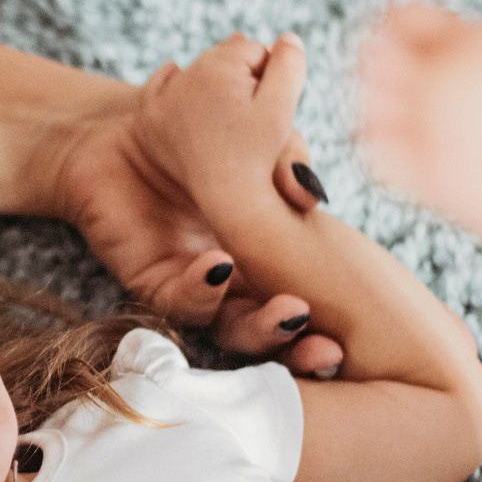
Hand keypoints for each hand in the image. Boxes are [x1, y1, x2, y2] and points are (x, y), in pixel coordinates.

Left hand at [52, 35, 342, 373]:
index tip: (356, 341)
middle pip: (278, 335)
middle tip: (328, 350)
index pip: (315, 306)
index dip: (334, 328)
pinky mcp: (154, 283)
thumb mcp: (259, 139)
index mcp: (280, 257)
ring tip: (289, 310)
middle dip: (304, 350)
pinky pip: (179, 300)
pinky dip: (201, 289)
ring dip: (261, 327)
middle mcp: (244, 285)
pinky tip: (218, 267)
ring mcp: (201, 290)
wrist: (126, 131)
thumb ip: (286, 161)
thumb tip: (308, 195)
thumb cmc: (201, 135)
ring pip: (231, 329)